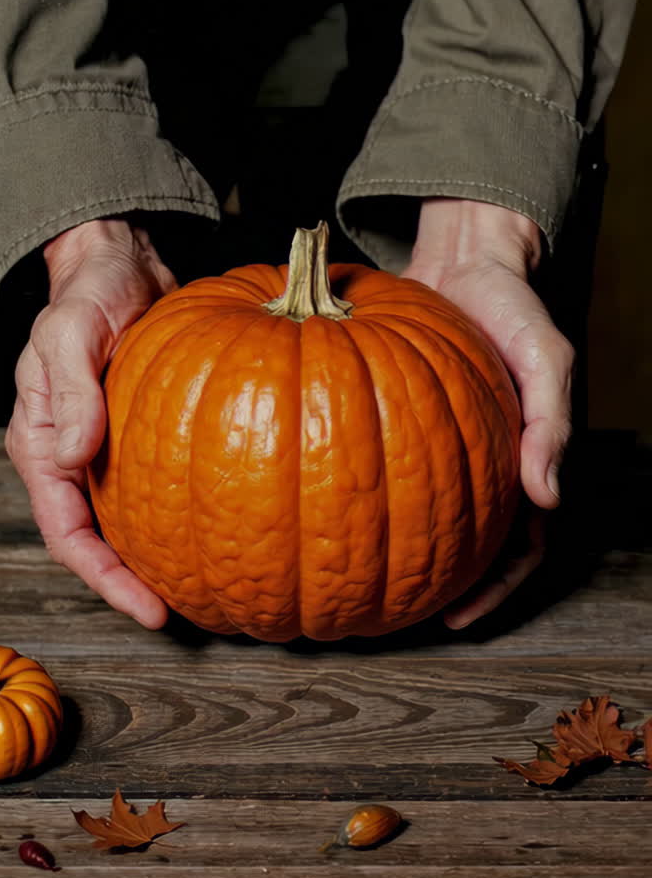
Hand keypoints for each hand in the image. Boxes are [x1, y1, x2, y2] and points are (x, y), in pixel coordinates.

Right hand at [5, 218, 174, 627]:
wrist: (123, 262)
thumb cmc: (88, 292)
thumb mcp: (71, 333)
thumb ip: (72, 391)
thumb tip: (77, 454)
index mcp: (42, 442)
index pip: (65, 531)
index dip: (103, 577)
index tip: (146, 608)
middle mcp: (74, 456)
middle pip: (97, 539)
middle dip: (130, 582)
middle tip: (176, 614)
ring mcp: (111, 449)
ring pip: (130, 520)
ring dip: (158, 556)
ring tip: (204, 588)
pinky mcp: (147, 433)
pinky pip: (163, 485)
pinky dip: (186, 513)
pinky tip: (225, 527)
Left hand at [401, 198, 574, 628]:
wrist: (463, 258)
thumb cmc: (514, 307)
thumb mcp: (548, 360)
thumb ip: (552, 424)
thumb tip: (548, 497)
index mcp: (521, 463)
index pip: (518, 548)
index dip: (493, 589)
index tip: (456, 615)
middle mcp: (477, 463)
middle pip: (464, 547)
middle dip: (438, 588)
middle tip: (399, 619)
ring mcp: (436, 445)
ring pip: (420, 515)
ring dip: (399, 554)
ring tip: (358, 586)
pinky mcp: (395, 418)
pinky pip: (381, 466)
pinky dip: (360, 492)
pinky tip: (326, 509)